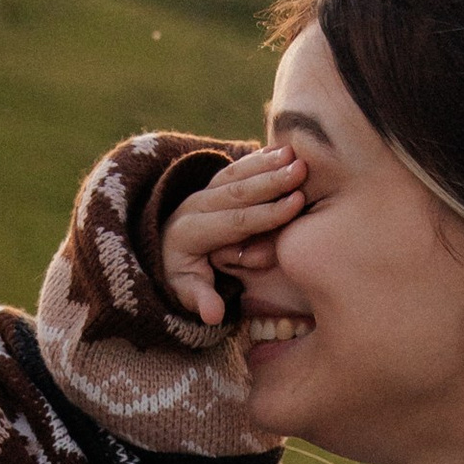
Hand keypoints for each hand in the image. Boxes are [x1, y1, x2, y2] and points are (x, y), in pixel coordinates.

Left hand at [158, 145, 302, 326]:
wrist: (162, 253)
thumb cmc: (182, 277)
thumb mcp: (185, 291)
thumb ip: (200, 299)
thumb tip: (213, 315)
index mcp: (190, 233)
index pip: (235, 222)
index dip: (266, 213)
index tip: (296, 203)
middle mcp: (194, 206)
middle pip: (236, 192)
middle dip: (271, 180)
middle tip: (301, 170)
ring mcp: (201, 191)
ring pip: (236, 174)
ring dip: (267, 162)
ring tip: (295, 154)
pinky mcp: (211, 184)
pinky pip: (235, 167)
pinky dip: (258, 157)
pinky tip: (282, 148)